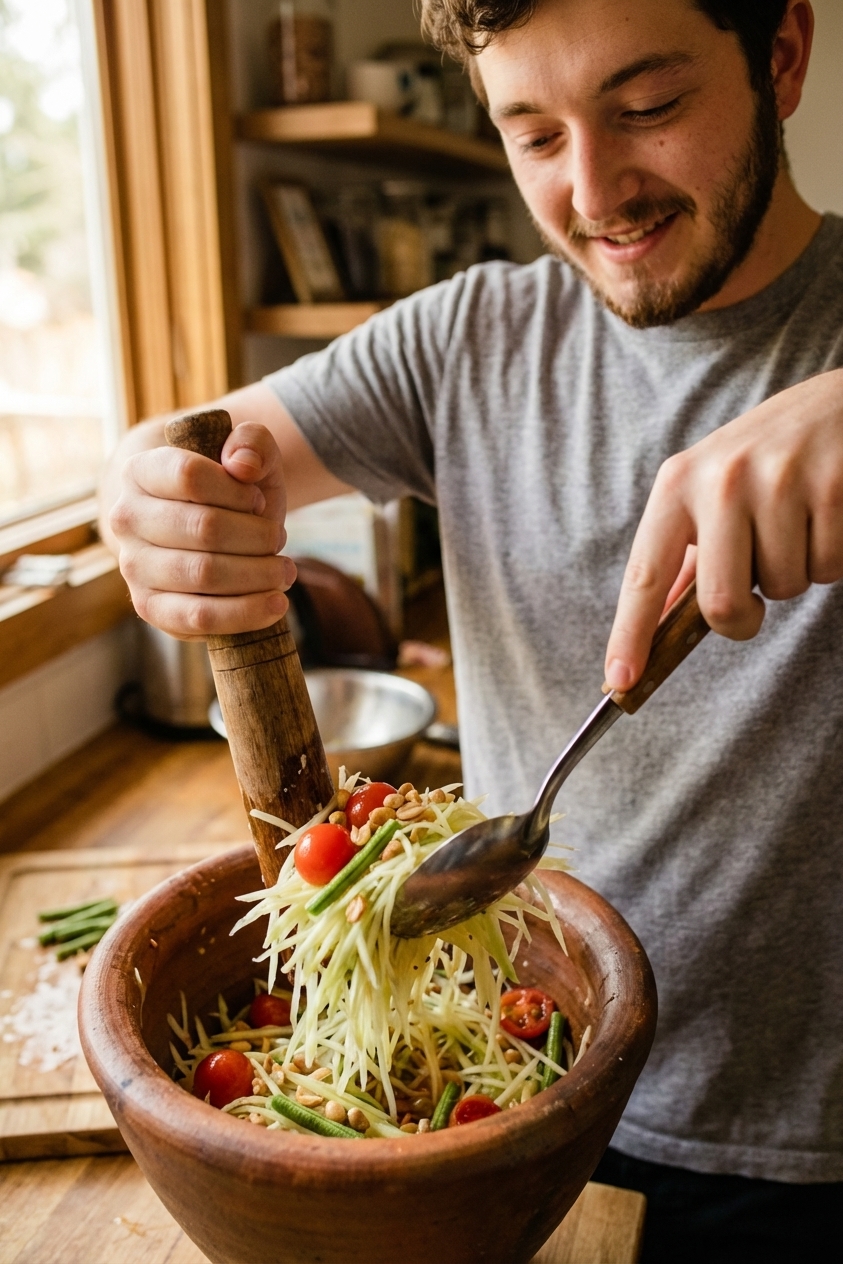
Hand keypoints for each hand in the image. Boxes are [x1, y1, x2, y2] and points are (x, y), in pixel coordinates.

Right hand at [109, 421, 296, 637]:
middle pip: (205, 528)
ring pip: (204, 574)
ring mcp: (133, 567)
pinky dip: (244, 613)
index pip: (190, 476)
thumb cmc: (229, 489)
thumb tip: (242, 464)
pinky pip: (198, 617)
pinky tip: (276, 604)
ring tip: (284, 571)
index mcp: (140, 471)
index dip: (237, 492)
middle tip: (279, 539)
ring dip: (259, 574)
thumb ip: (252, 442)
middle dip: (258, 536)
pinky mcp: (150, 608)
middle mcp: (126, 519)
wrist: (207, 529)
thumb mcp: (249, 455)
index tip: (258, 500)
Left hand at [604, 368, 842, 689]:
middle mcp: (722, 480)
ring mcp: (780, 481)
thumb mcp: (710, 490)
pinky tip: (828, 515)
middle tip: (757, 593)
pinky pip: (830, 566)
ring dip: (796, 572)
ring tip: (799, 524)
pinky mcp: (834, 487)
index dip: (630, 634)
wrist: (838, 404)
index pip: (644, 574)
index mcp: (678, 484)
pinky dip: (833, 556)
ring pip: (784, 587)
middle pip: (720, 602)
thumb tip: (655, 625)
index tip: (620, 682)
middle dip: (743, 618)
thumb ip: (687, 556)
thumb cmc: (766, 459)